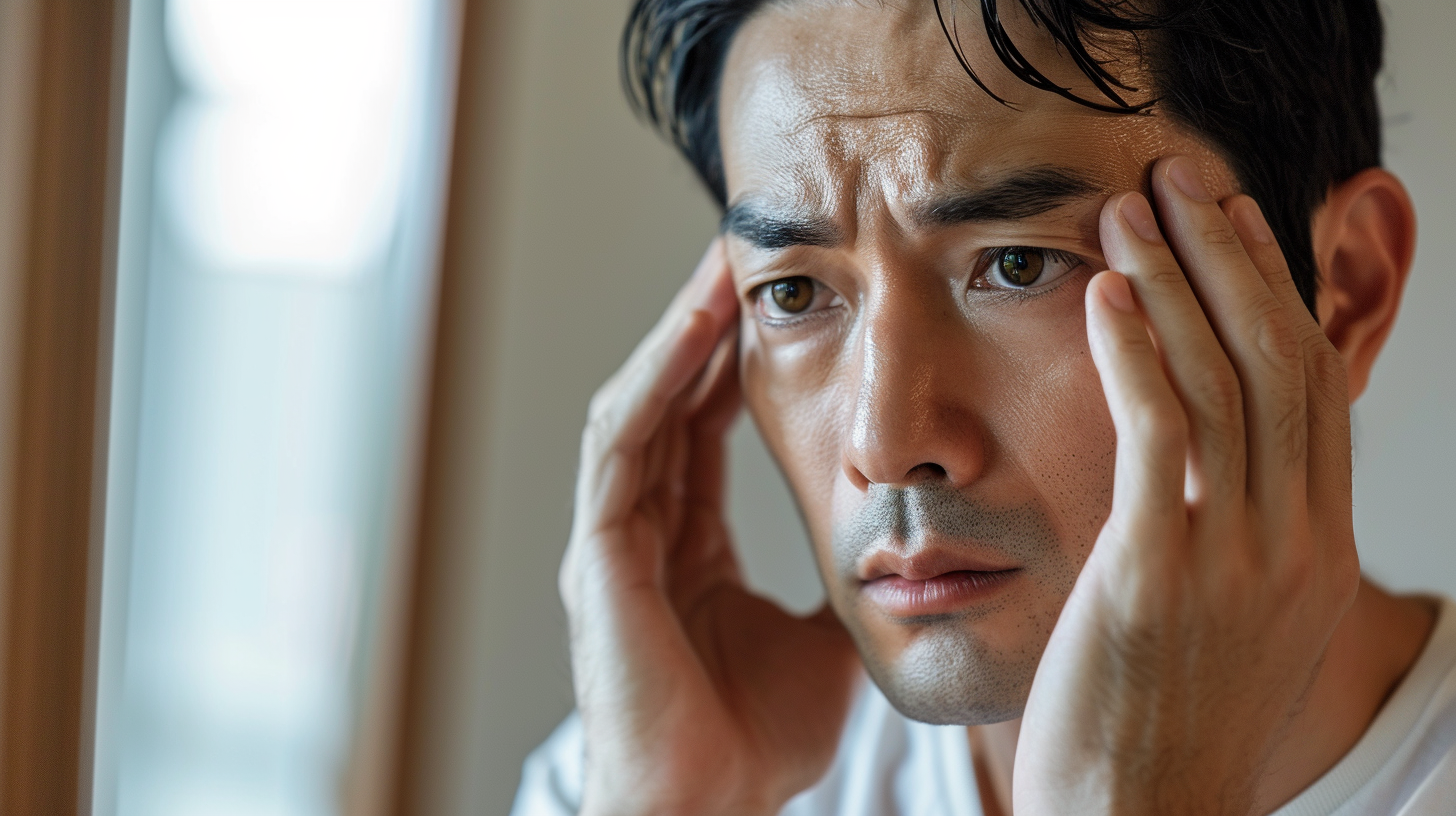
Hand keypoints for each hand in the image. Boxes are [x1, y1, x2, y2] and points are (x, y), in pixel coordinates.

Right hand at [561, 240, 859, 815]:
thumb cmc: (753, 738)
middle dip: (706, 326)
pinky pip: (625, 446)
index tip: (779, 305)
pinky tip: (694, 332)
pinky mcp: (600, 553)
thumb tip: (904, 543)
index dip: (736, 363)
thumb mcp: (823, 637)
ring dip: (681, 335)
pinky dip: (658, 384)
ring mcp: (614, 537)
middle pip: (671, 400)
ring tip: (722, 270)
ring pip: (643, 406)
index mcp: (687, 543)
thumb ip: (846, 581)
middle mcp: (642, 527)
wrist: (708, 807)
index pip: (706, 428)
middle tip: (748, 256)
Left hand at [1014, 157, 1360, 814]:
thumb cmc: (1166, 726)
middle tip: (1181, 178)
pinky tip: (1102, 292)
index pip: (1312, 387)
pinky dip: (1133, 349)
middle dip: (1229, 255)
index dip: (1273, 292)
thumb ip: (1234, 541)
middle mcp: (1295, 545)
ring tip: (1127, 208)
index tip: (1231, 224)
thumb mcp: (1232, 625)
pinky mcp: (1158, 573)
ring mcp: (1235, 559)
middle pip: (1279, 361)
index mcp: (1318, 551)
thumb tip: (1200, 470)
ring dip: (1173, 280)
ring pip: (1223, 380)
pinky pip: (1157, 431)